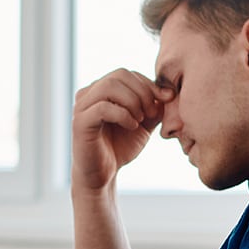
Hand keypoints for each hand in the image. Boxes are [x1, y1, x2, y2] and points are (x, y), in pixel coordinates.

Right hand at [71, 69, 164, 194]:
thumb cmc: (120, 147)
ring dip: (132, 101)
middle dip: (142, 92)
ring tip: (140, 120)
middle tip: (151, 113)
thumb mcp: (144, 123)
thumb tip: (168, 92)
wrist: (103, 174)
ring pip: (109, 86)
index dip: (149, 84)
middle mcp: (88, 94)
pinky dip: (123, 115)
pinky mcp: (80, 123)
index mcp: (101, 90)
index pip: (127, 74)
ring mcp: (81, 107)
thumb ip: (154, 106)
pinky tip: (132, 126)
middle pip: (119, 75)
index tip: (165, 101)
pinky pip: (103, 108)